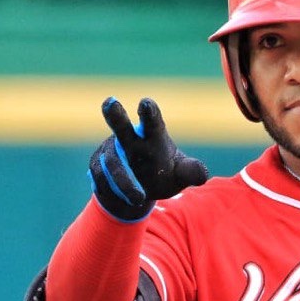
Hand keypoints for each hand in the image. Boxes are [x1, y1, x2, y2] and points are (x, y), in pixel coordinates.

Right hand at [89, 96, 209, 220]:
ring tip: (138, 198)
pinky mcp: (96, 166)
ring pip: (114, 164)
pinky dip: (113, 190)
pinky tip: (124, 198)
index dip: (149, 113)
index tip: (146, 103)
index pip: (153, 122)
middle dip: (116, 115)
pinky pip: (102, 179)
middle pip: (121, 126)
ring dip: (125, 181)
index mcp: (153, 136)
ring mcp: (110, 152)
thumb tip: (203, 175)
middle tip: (110, 102)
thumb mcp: (180, 175)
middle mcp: (129, 139)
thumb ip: (190, 171)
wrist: (138, 194)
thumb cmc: (164, 175)